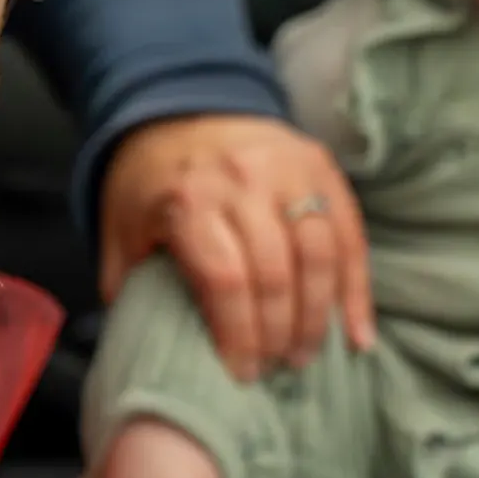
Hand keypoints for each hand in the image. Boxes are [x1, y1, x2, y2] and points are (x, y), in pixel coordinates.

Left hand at [98, 114, 371, 377]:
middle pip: (276, 273)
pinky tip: (356, 333)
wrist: (184, 106)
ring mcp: (290, 171)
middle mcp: (244, 181)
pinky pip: (350, 235)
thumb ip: (127, 280)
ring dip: (318, 316)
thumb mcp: (121, 225)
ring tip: (306, 354)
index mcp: (190, 199)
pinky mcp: (322, 167)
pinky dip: (357, 289)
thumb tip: (140, 343)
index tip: (242, 371)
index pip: (226, 279)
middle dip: (280, 334)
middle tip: (277, 369)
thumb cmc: (151, 180)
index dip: (239, 334)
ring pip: (319, 254)